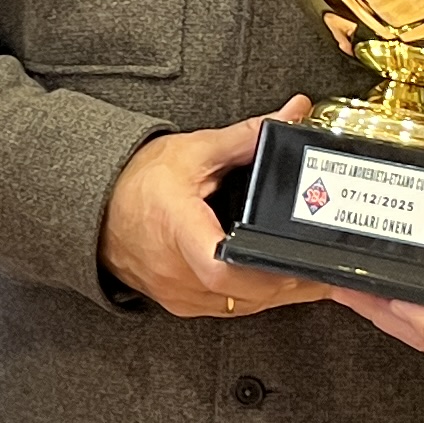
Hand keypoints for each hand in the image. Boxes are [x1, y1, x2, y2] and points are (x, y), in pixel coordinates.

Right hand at [100, 103, 334, 320]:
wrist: (95, 208)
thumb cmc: (136, 183)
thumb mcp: (194, 151)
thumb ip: (247, 136)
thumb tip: (291, 113)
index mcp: (176, 229)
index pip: (218, 267)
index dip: (260, 271)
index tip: (294, 261)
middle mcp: (175, 271)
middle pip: (243, 294)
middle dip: (291, 283)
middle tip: (328, 269)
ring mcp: (177, 293)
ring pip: (241, 307)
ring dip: (278, 294)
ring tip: (314, 276)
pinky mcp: (181, 303)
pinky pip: (228, 309)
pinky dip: (256, 297)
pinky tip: (278, 283)